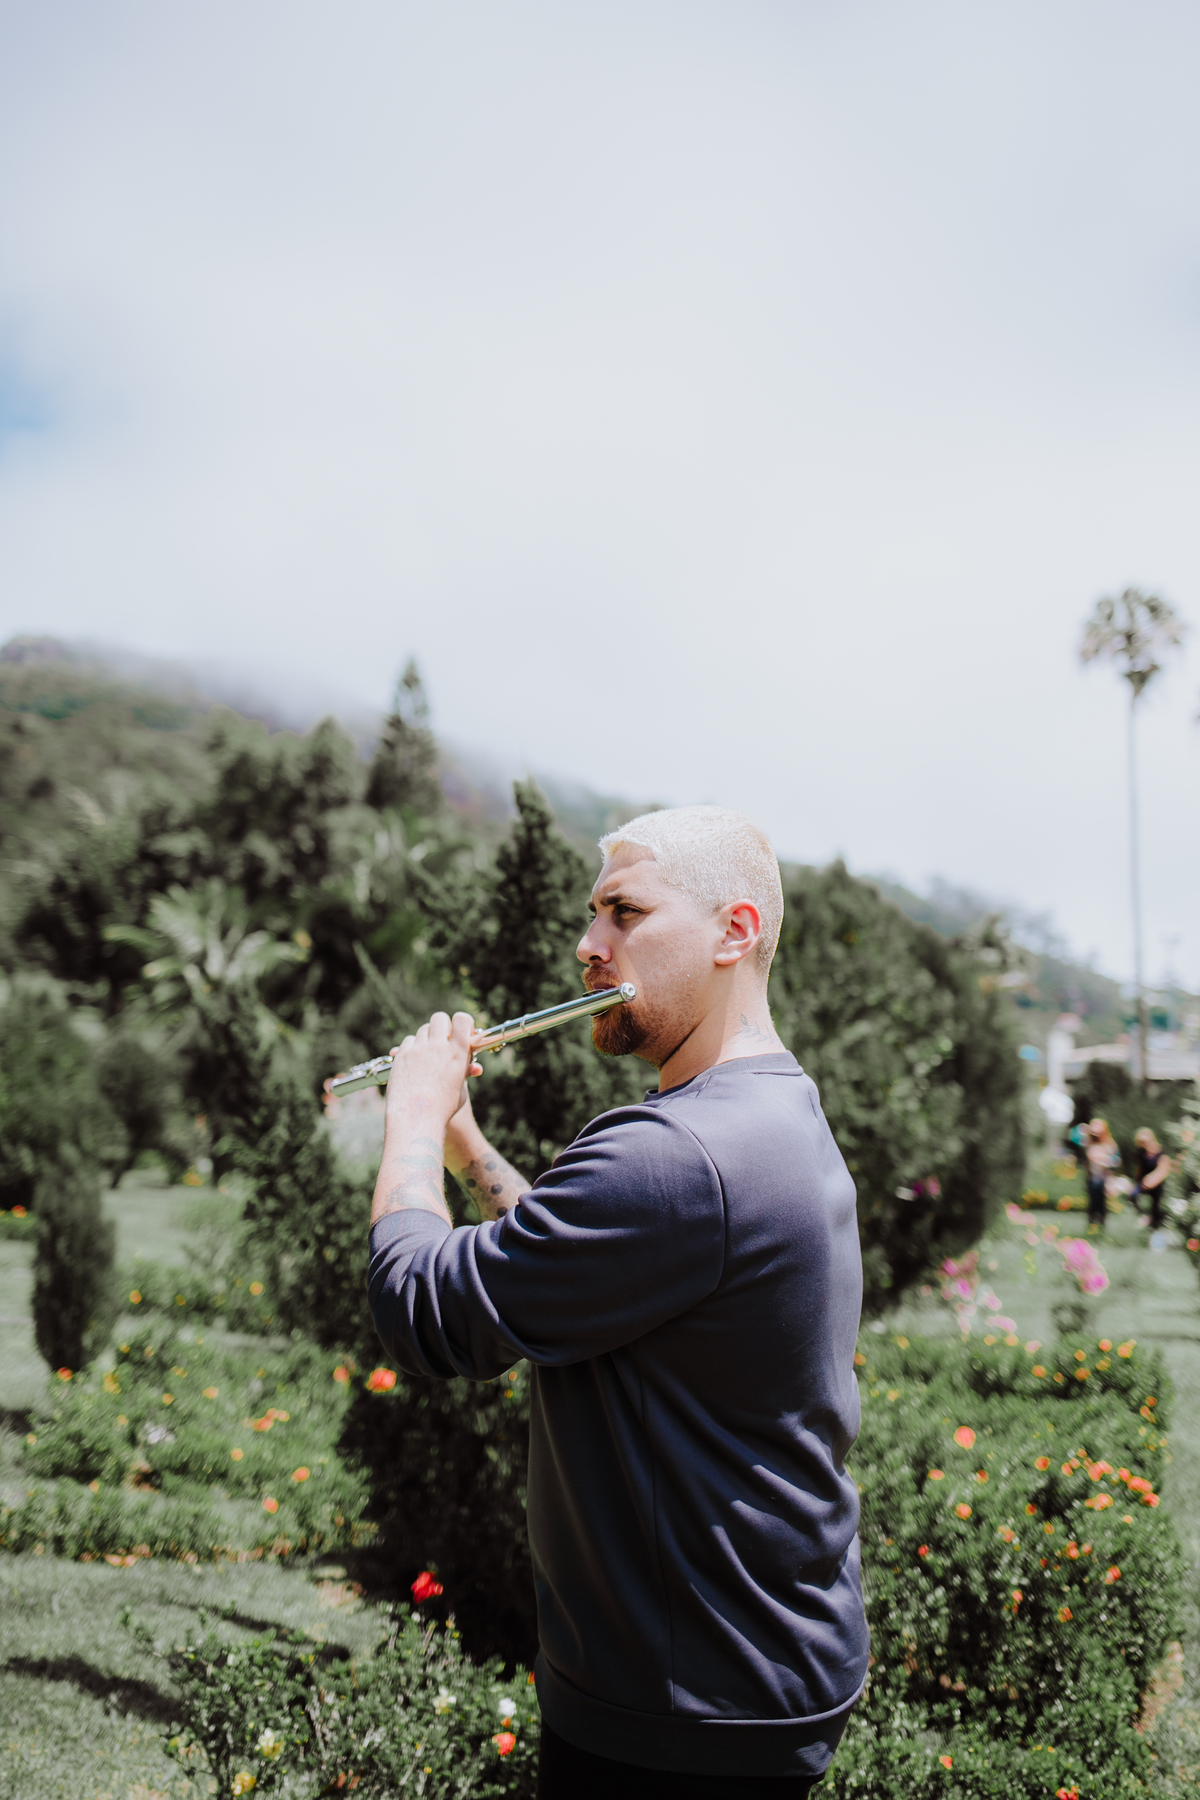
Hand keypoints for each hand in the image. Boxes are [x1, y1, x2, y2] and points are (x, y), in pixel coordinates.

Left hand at [385, 1012, 481, 1136]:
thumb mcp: (460, 1090)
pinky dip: (413, 1047)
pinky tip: (415, 1060)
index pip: (462, 1019)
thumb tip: (474, 1067)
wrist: (416, 1118)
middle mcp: (438, 1046)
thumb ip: (465, 1073)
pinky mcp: (402, 1055)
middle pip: (440, 1018)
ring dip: (427, 1037)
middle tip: (444, 1039)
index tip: (462, 1031)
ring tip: (429, 1053)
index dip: (463, 1022)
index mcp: (458, 1053)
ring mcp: (418, 1049)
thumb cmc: (442, 1109)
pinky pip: (409, 1041)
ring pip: (423, 1029)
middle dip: (442, 1025)